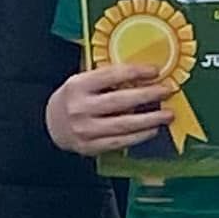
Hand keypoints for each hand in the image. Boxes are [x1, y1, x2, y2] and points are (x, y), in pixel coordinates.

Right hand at [46, 63, 172, 155]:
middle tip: (167, 91)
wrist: (51, 125)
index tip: (155, 70)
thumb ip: (107, 79)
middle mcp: (81, 108)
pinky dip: (139, 136)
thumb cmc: (74, 99)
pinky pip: (121, 142)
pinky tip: (152, 130)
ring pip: (124, 124)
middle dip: (148, 95)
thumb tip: (142, 76)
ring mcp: (85, 129)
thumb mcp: (82, 82)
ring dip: (150, 119)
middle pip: (121, 101)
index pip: (111, 75)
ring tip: (167, 114)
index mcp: (78, 85)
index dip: (136, 72)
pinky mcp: (90, 147)